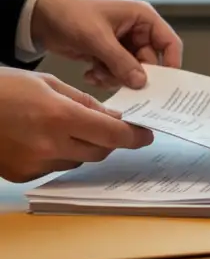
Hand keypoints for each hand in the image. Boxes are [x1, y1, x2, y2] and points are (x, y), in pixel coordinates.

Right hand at [0, 67, 152, 182]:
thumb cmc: (4, 88)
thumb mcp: (49, 83)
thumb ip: (85, 102)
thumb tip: (113, 118)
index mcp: (60, 117)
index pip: (112, 134)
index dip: (134, 136)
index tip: (146, 135)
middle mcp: (49, 145)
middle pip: (100, 151)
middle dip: (110, 140)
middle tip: (112, 126)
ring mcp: (34, 164)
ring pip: (79, 160)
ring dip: (85, 146)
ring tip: (70, 126)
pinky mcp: (21, 175)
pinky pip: (56, 167)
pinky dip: (61, 154)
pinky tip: (46, 137)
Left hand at [31, 0, 182, 89]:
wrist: (40, 15)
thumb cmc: (72, 14)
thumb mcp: (98, 38)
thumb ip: (121, 61)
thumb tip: (142, 83)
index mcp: (142, 18)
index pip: (169, 42)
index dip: (171, 63)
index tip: (165, 84)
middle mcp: (137, 31)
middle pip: (149, 62)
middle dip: (133, 74)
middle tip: (117, 80)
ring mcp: (123, 44)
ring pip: (132, 71)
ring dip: (115, 77)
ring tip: (96, 73)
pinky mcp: (108, 55)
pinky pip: (117, 74)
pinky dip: (105, 77)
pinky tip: (89, 73)